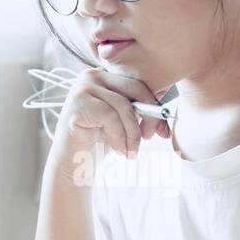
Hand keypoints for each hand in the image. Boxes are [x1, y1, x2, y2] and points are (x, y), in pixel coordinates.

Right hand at [49, 67, 168, 183]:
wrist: (74, 163)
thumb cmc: (100, 142)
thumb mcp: (125, 123)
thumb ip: (141, 110)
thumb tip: (165, 106)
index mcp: (105, 76)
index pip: (138, 83)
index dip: (154, 105)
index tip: (163, 130)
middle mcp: (92, 76)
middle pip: (134, 89)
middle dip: (149, 117)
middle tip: (150, 138)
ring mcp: (82, 87)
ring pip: (124, 106)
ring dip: (133, 134)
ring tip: (131, 152)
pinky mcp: (78, 103)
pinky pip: (110, 117)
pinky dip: (119, 136)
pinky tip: (119, 150)